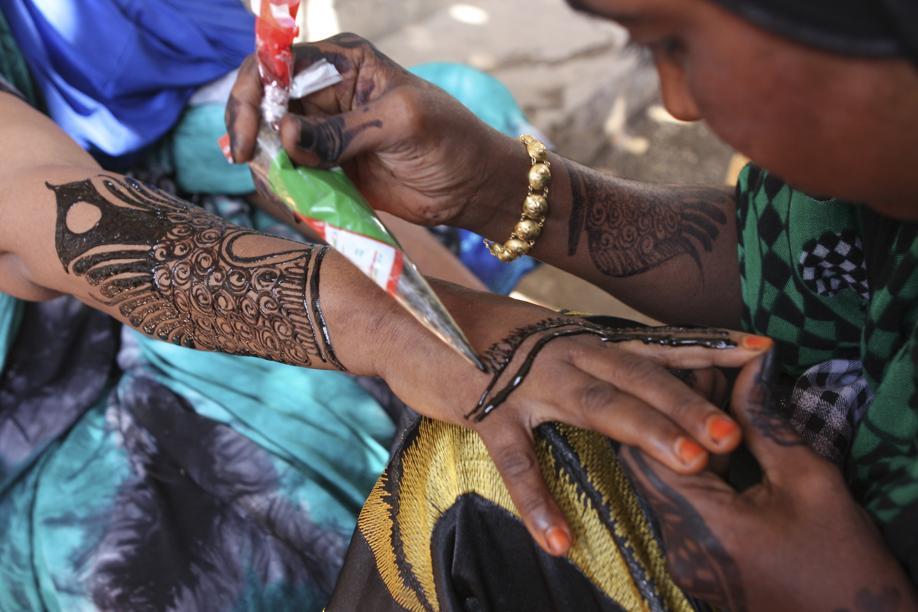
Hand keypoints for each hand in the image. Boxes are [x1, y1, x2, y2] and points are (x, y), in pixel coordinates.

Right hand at [226, 33, 522, 229]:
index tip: (246, 136)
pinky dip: (285, 188)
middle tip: (252, 165)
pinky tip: (294, 200)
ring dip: (268, 165)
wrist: (472, 188)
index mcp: (343, 61)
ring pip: (272, 143)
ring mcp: (325, 132)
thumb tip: (285, 137)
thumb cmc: (450, 140)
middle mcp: (327, 91)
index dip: (252, 94)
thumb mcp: (400, 124)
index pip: (277, 64)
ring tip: (283, 189)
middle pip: (264, 104)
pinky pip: (291, 174)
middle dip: (253, 134)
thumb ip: (342, 131)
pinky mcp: (329, 168)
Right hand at [359, 282, 770, 557]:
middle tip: (737, 432)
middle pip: (638, 377)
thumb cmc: (478, 336)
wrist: (408, 319)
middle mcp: (565, 352)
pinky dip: (538, 501)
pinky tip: (559, 539)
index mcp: (581, 339)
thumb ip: (581, 357)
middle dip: (690, 403)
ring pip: (597, 404)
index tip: (764, 352)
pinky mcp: (486, 409)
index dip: (709, 348)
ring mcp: (527, 380)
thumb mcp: (539, 339)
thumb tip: (623, 376)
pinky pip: (517, 461)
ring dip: (646, 431)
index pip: (654, 344)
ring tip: (692, 463)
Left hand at [623, 352, 916, 610]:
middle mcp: (679, 549)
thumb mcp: (810, 480)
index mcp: (703, 528)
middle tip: (713, 383)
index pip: (648, 453)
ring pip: (664, 485)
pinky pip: (681, 508)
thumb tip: (746, 369)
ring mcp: (685, 562)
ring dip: (687, 446)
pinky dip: (698, 476)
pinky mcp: (697, 567)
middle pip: (650, 468)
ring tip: (721, 408)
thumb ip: (764, 423)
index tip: (704, 373)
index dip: (671, 409)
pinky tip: (725, 449)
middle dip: (676, 421)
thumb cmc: (845, 561)